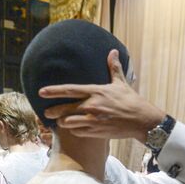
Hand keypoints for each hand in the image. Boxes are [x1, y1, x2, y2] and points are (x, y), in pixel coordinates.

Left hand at [42, 49, 164, 142]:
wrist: (142, 121)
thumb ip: (113, 68)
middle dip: (53, 112)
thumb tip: (113, 51)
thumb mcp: (122, 84)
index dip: (53, 91)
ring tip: (63, 122)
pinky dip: (75, 130)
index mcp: (96, 92)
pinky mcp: (97, 132)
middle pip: (64, 109)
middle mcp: (92, 106)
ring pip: (68, 123)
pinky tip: (76, 128)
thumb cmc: (132, 101)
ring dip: (64, 123)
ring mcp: (94, 120)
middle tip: (47, 113)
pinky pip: (78, 132)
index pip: (70, 90)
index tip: (41, 92)